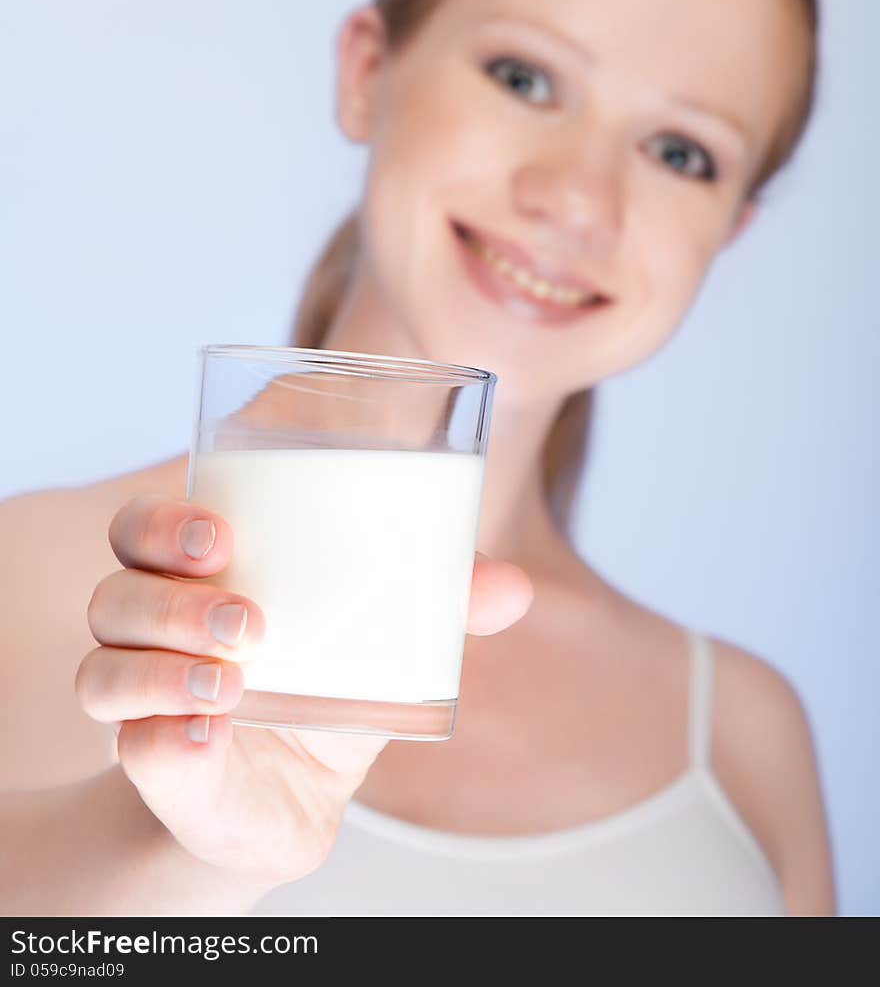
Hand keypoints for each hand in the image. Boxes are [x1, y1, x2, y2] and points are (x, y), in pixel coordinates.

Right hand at [75, 495, 532, 890]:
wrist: (288, 803)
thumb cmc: (325, 697)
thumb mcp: (379, 648)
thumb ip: (441, 610)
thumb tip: (513, 587)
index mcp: (200, 580)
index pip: (145, 529)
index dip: (162, 521)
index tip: (220, 534)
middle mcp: (152, 633)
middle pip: (117, 591)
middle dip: (173, 600)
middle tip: (249, 620)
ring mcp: (142, 703)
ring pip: (103, 668)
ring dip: (164, 669)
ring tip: (232, 681)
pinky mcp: (155, 766)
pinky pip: (131, 747)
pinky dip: (164, 740)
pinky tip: (206, 737)